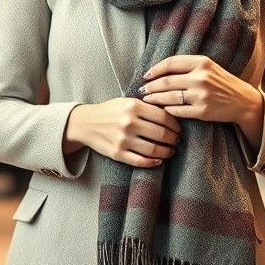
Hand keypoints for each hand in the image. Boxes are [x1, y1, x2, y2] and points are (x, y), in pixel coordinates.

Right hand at [63, 98, 180, 167]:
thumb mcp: (127, 102)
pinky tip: (158, 160)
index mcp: (133, 106)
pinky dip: (153, 162)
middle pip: (161, 134)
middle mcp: (128, 122)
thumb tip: (172, 116)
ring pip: (153, 149)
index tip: (179, 129)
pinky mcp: (117, 154)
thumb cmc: (110, 111)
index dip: (176, 125)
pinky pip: (140, 161)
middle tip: (177, 141)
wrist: (85, 123)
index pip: (164, 117)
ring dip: (167, 152)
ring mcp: (122, 140)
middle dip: (174, 139)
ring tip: (170, 151)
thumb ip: (147, 107)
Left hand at [139, 55, 264, 147]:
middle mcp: (201, 78)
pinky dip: (167, 110)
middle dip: (150, 87)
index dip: (154, 70)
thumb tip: (158, 70)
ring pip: (169, 97)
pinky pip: (177, 111)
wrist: (242, 101)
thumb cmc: (221, 82)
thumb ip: (187, 65)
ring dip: (154, 99)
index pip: (170, 63)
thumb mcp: (208, 66)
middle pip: (166, 82)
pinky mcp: (202, 112)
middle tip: (141, 90)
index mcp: (201, 62)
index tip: (145, 76)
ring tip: (147, 100)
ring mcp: (201, 95)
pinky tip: (162, 110)